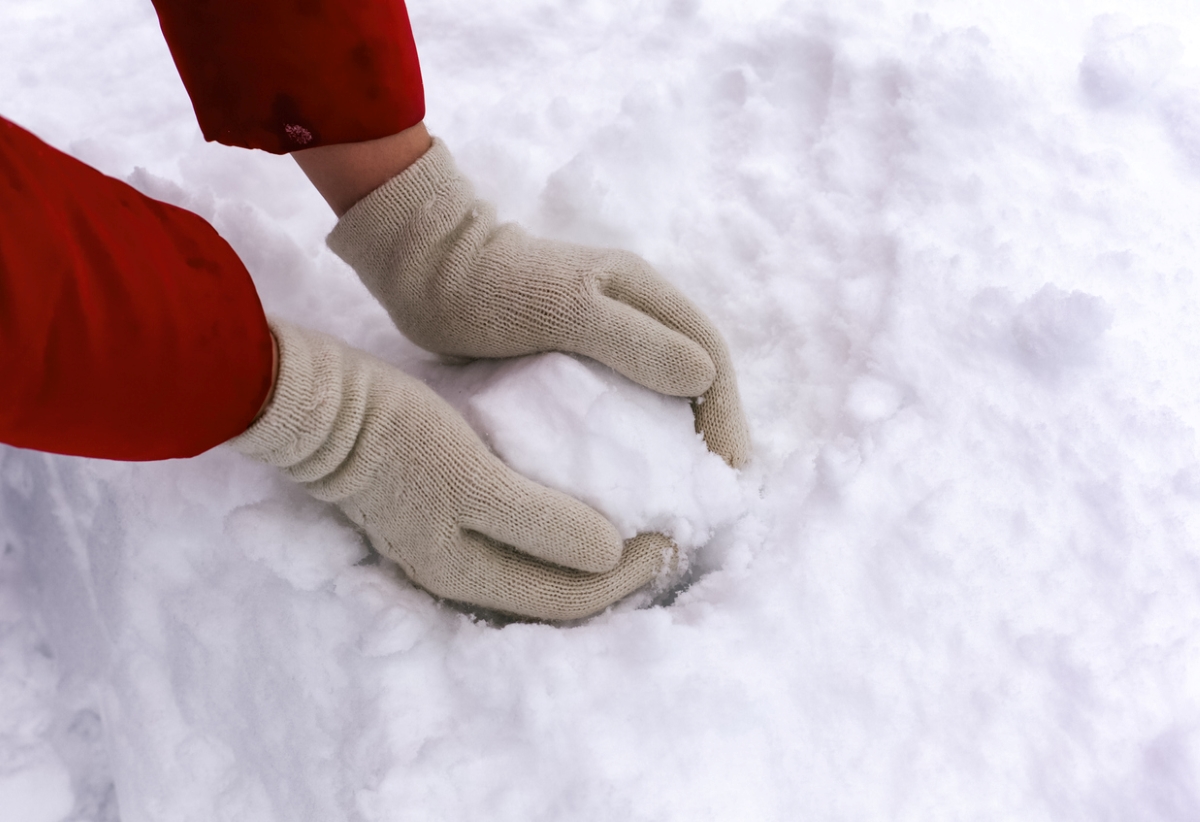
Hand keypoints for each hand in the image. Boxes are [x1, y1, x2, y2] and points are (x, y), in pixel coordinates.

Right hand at [228, 320, 670, 619]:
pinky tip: (580, 506)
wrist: (319, 403)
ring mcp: (446, 549)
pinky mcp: (442, 517)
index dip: (630, 577)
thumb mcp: (474, 475)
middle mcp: (458, 576)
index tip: (671, 533)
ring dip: (591, 558)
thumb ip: (541, 521)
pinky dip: (559, 536)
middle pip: (557, 597)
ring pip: (538, 574)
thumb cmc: (398, 433)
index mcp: (467, 574)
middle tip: (668, 530)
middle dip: (618, 575)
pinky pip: (518, 545)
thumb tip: (612, 556)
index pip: (570, 600)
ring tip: (635, 521)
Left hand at [324, 138, 750, 466]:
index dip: (727, 414)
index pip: (710, 355)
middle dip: (711, 430)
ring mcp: (606, 333)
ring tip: (677, 492)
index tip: (728, 471)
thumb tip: (705, 378)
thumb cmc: (493, 288)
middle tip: (710, 494)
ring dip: (677, 436)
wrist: (426, 269)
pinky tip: (624, 473)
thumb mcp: (565, 312)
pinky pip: (621, 400)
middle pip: (695, 374)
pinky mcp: (575, 356)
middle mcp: (635, 312)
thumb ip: (633, 340)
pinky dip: (633, 435)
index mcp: (644, 293)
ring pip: (661, 389)